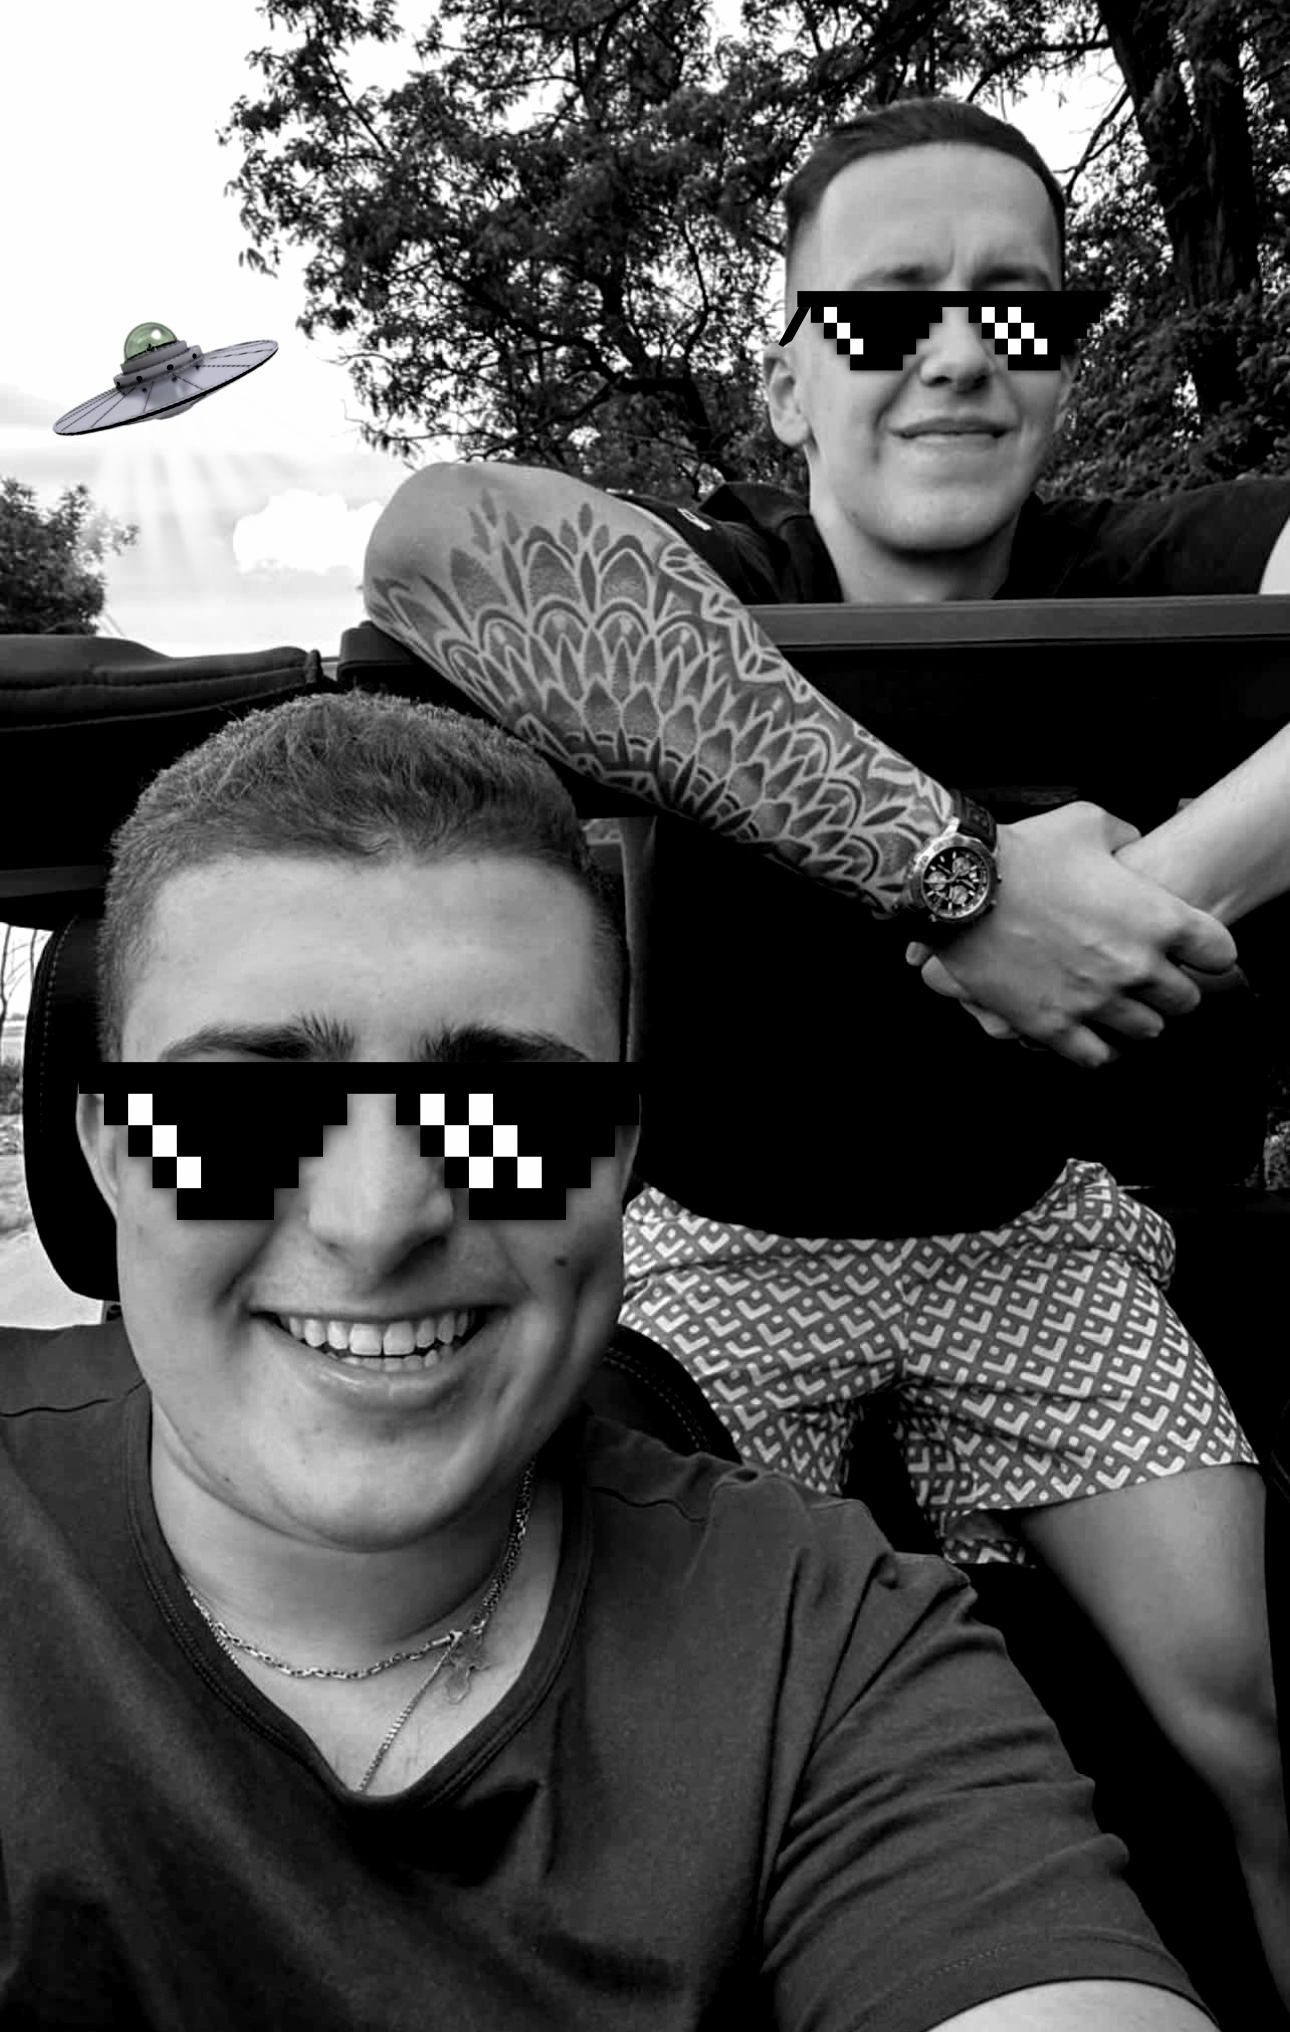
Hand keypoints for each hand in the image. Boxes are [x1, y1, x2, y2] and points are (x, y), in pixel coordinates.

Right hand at [901, 802, 1237, 1067]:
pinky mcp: (1054, 1026)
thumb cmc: (1026, 852)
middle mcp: (1136, 967)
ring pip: (1147, 1031)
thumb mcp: (1087, 823)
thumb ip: (1124, 837)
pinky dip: (1101, 1048)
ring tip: (1123, 1007)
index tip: (1194, 950)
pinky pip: (1097, 1057)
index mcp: (1158, 918)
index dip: (1209, 951)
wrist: (962, 887)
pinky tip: (1094, 1036)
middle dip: (1173, 987)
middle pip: (1186, 999)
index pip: (1220, 953)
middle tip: (1153, 978)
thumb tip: (1131, 845)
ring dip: (1139, 1018)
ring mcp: (1096, 1002)